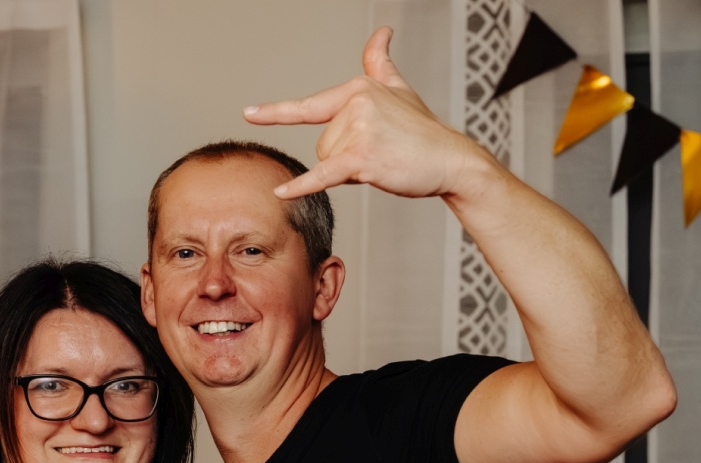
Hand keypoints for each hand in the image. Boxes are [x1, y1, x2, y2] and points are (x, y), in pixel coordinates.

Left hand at [243, 26, 483, 200]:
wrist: (451, 161)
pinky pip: (324, 174)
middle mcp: (356, 103)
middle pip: (323, 146)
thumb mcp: (399, 90)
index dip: (276, 112)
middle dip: (347, 158)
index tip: (249, 113)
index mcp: (358, 89)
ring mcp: (359, 129)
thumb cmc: (422, 132)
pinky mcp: (363, 156)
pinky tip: (281, 192)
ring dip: (352, 171)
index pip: (310, 106)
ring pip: (328, 163)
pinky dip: (303, 186)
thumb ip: (380, 63)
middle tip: (381, 153)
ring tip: (384, 161)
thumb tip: (382, 31)